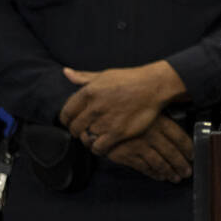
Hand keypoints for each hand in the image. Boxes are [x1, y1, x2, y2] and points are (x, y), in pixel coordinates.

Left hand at [59, 60, 186, 154]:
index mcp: (89, 91)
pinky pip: (99, 147)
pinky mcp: (118, 132)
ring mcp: (106, 121)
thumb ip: (83, 77)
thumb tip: (66, 72)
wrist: (155, 86)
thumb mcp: (105, 74)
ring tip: (96, 135)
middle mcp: (95, 107)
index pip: (65, 113)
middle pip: (74, 128)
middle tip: (86, 129)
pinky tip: (104, 143)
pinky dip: (99, 148)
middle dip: (78, 130)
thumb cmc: (130, 79)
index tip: (73, 121)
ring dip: (90, 139)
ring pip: (86, 138)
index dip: (67, 120)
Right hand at [104, 115, 193, 182]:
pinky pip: (144, 167)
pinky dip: (154, 173)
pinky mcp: (126, 155)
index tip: (192, 156)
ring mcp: (138, 145)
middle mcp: (150, 134)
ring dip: (169, 171)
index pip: (178, 136)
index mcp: (158, 121)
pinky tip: (160, 176)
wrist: (99, 120)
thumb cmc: (127, 115)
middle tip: (187, 172)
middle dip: (181, 164)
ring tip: (176, 178)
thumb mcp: (147, 113)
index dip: (187, 148)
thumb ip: (161, 123)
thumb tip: (178, 136)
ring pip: (158, 162)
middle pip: (171, 152)